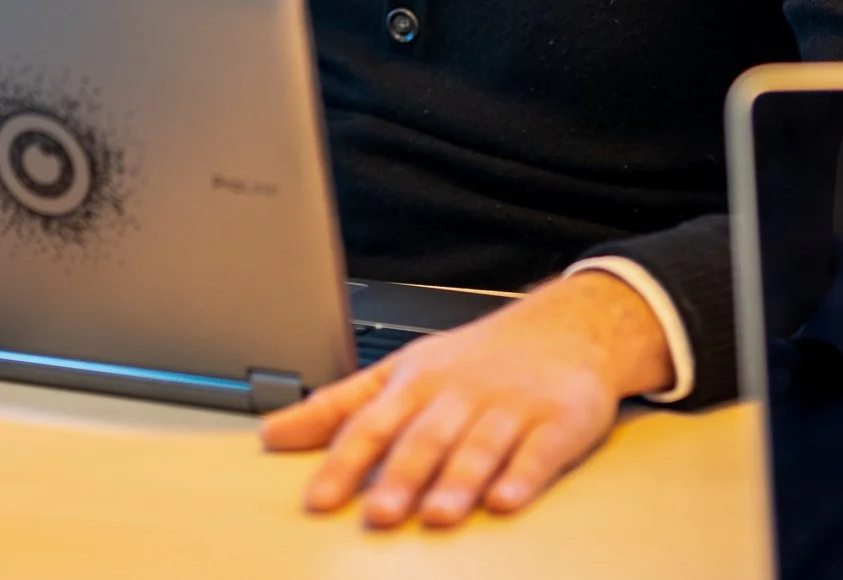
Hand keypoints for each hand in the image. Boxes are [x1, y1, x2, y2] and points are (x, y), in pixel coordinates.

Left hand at [258, 271, 675, 528]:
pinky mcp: (558, 422)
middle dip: (401, 477)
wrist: (567, 325)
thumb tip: (274, 432)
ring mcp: (511, 407)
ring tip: (436, 516)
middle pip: (426, 439)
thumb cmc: (477, 357)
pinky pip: (539, 452)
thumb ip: (338, 406)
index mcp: (417, 384)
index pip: (372, 425)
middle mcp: (460, 394)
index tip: (319, 499)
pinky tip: (506, 500)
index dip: (344, 463)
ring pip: (480, 447)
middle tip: (378, 514)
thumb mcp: (401, 371)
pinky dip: (523, 476)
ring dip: (457, 482)